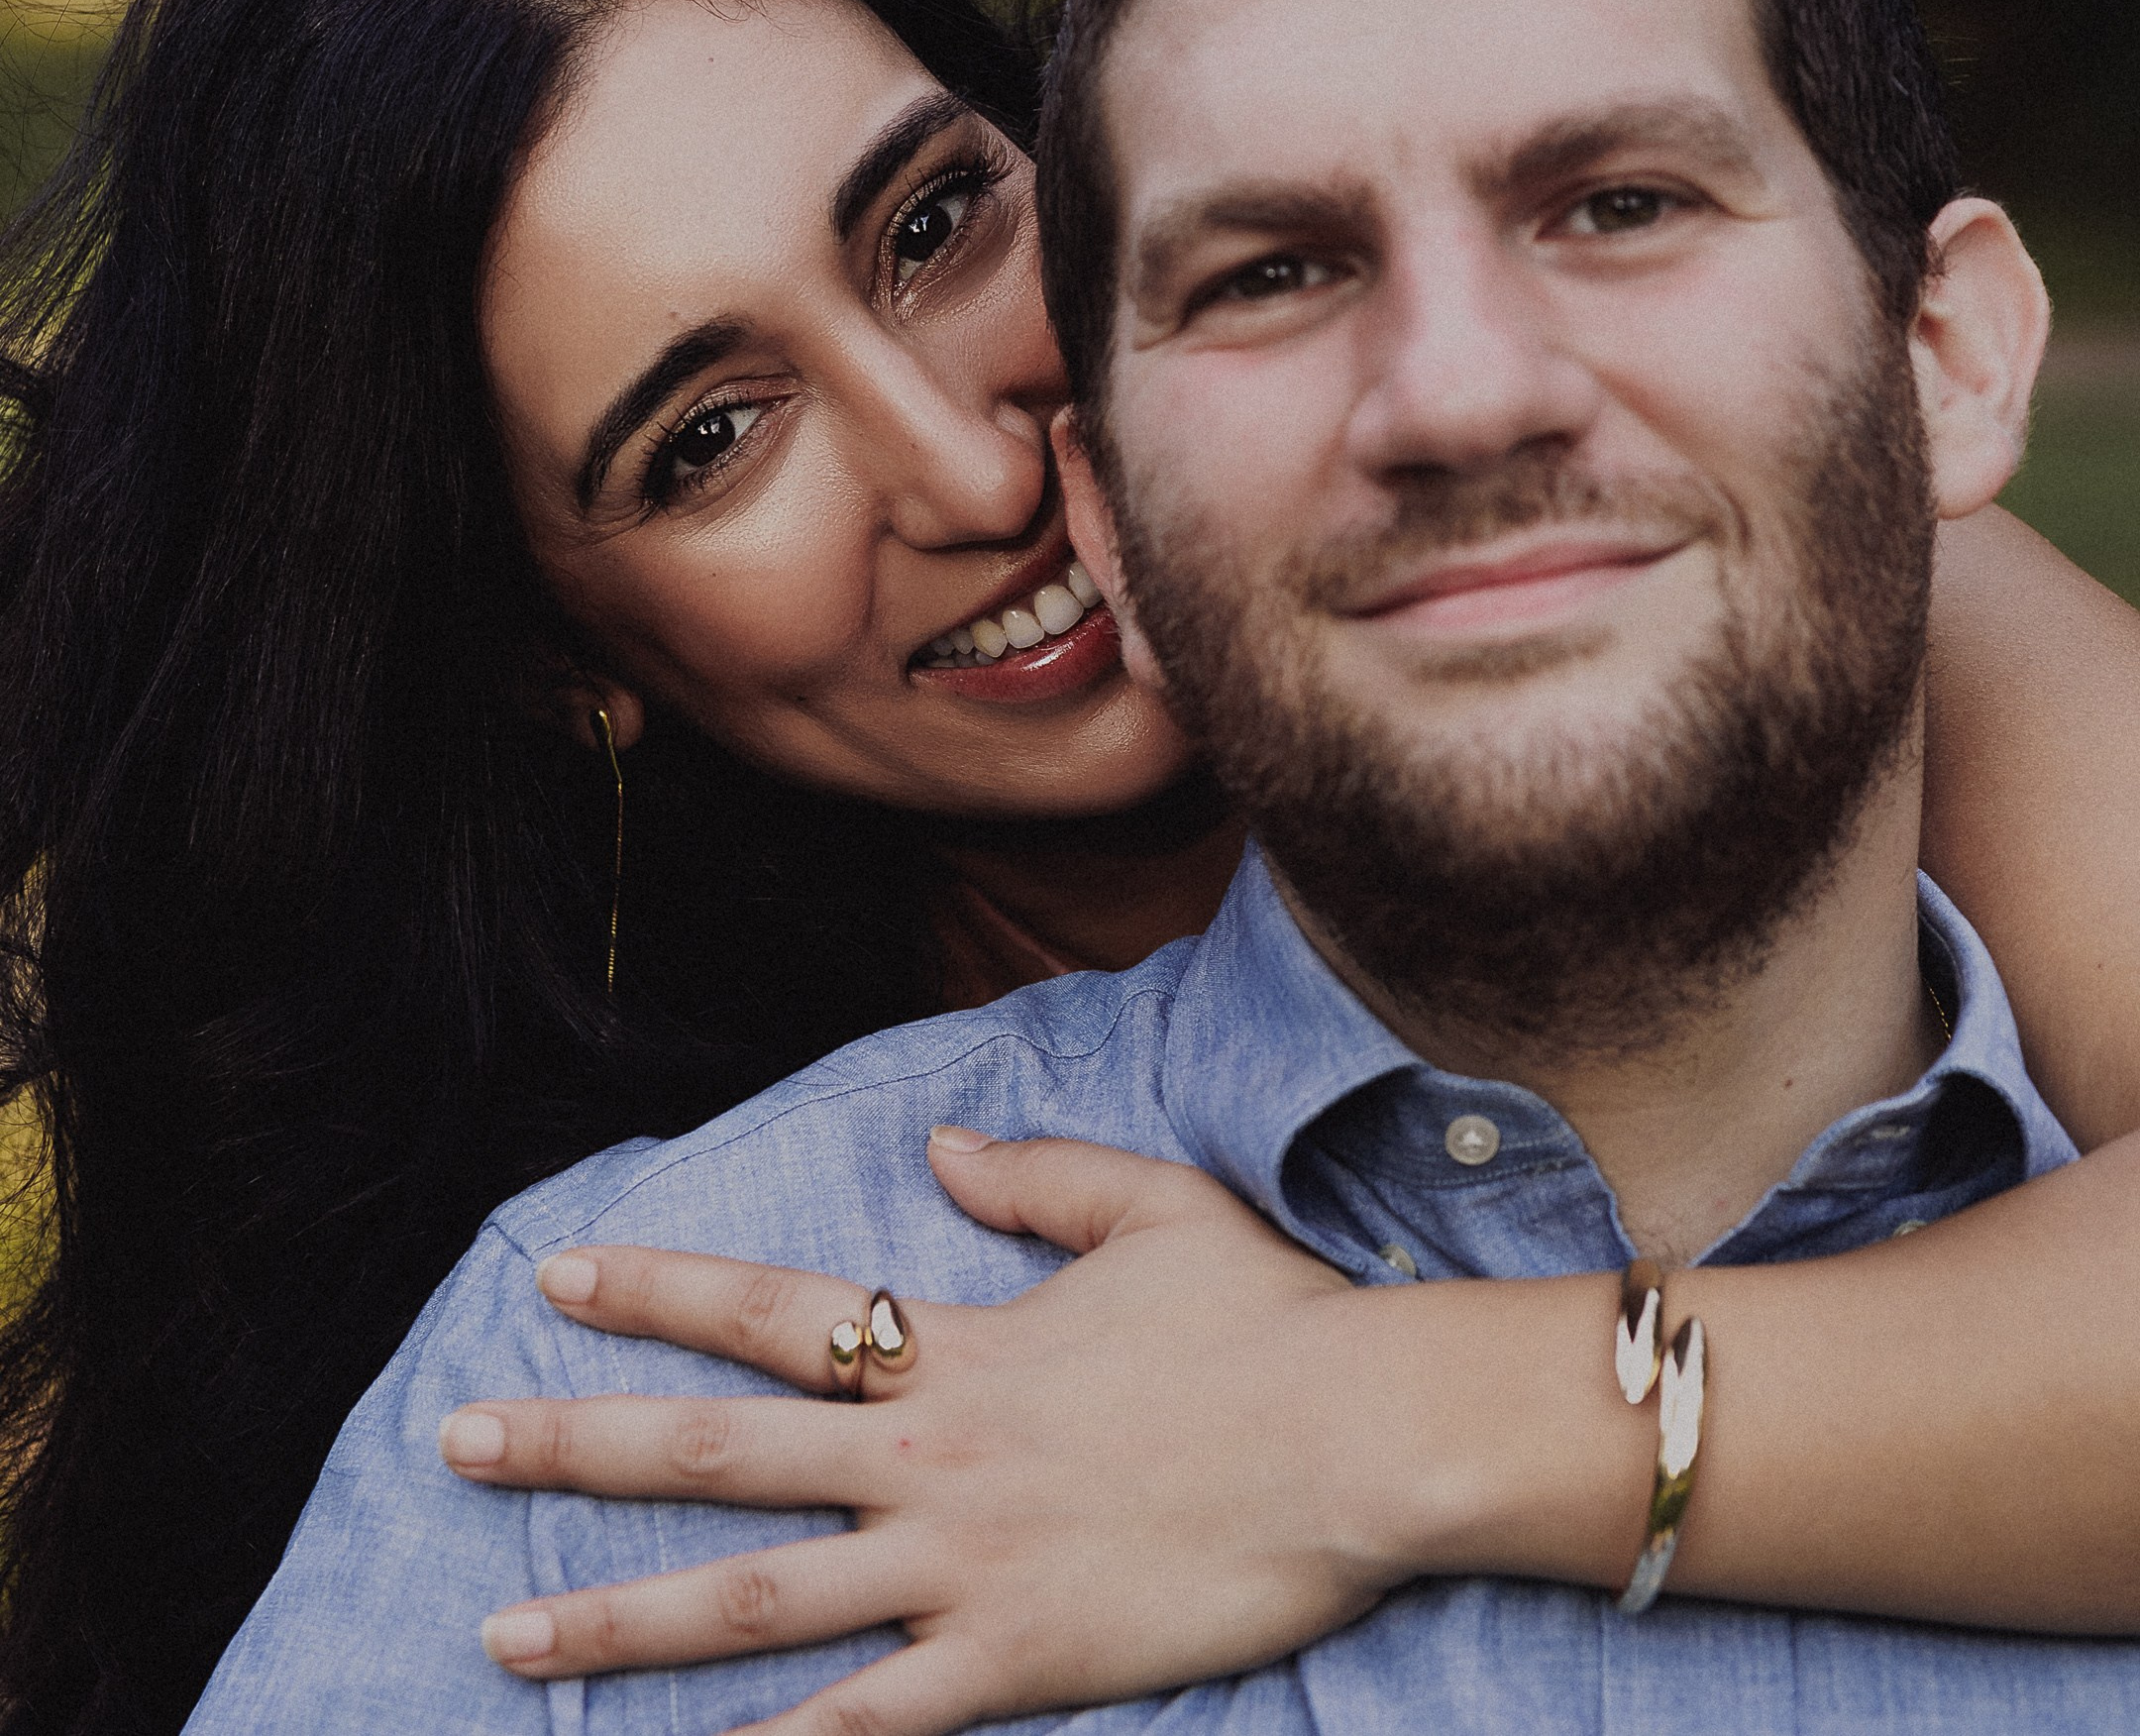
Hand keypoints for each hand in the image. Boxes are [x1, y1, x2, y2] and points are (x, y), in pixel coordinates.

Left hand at [440, 1132, 1428, 1734]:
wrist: (1362, 1441)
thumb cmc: (1267, 1318)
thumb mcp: (1152, 1207)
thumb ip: (1035, 1173)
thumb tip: (937, 1146)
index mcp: (957, 1347)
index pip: (773, 1307)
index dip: (657, 1290)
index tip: (556, 1277)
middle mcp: (929, 1456)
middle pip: (721, 1450)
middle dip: (577, 1446)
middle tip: (456, 1442)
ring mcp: (960, 1568)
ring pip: (756, 1601)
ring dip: (620, 1615)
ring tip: (505, 1631)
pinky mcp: (1011, 1665)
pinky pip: (867, 1725)